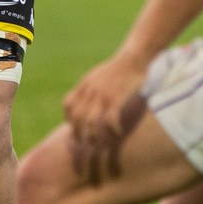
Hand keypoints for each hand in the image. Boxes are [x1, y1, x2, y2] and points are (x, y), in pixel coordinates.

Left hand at [63, 50, 148, 184]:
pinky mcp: (116, 98)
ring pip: (90, 122)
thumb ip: (91, 87)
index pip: (68, 104)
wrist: (134, 57)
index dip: (69, 118)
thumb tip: (88, 101)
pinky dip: (111, 130)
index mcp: (85, 84)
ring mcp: (102, 94)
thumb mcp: (99, 75)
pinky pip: (109, 120)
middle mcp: (90, 90)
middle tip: (82, 145)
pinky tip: (117, 134)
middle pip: (76, 116)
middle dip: (77, 133)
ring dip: (92, 137)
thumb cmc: (119, 68)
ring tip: (97, 146)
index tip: (74, 128)